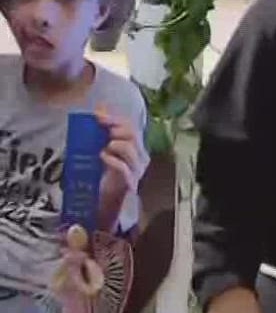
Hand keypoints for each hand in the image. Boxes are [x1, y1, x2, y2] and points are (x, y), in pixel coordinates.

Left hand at [95, 110, 146, 235]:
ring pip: (130, 149)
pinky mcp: (128, 183)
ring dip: (114, 144)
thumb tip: (100, 106)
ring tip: (102, 147)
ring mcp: (136, 171)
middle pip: (132, 135)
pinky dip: (112, 159)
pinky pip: (123, 167)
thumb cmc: (103, 177)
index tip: (97, 116)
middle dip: (115, 128)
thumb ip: (103, 130)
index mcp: (135, 148)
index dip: (115, 119)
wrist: (103, 205)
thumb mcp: (101, 149)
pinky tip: (102, 157)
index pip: (131, 127)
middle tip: (101, 129)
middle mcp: (140, 158)